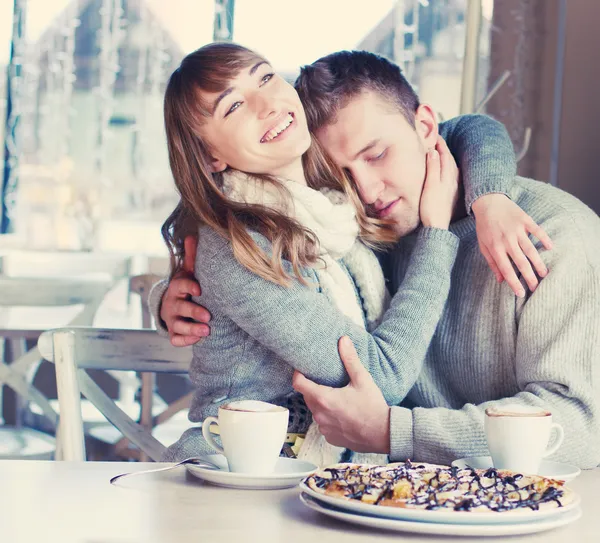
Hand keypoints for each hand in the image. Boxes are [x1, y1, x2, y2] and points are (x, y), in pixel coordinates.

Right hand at [160, 235, 211, 345]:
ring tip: (207, 331)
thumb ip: (192, 258)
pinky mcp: (174, 333)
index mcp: (177, 288)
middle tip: (208, 316)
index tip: (199, 289)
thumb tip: (192, 236)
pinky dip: (185, 341)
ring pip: (178, 326)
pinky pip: (176, 340)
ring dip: (191, 329)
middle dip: (193, 312)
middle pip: (180, 308)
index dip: (188, 287)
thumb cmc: (186, 287)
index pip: (179, 285)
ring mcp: (172, 319)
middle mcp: (172, 304)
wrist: (172, 305)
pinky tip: (197, 339)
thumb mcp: (188, 273)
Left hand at [292, 336, 389, 453]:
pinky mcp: (330, 438)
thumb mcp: (362, 379)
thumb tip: (343, 340)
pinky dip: (329, 418)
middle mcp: (320, 415)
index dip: (298, 374)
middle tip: (326, 381)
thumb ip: (350, 359)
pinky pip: (324, 424)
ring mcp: (324, 428)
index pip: (298, 384)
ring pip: (316, 411)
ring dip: (322, 404)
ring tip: (338, 398)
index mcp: (324, 399)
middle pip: (307, 397)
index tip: (303, 369)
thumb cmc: (373, 406)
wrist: (384, 434)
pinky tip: (343, 414)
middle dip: (313, 388)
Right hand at [419, 137, 459, 228]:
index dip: (439, 143)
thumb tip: (434, 151)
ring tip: (439, 151)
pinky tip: (444, 170)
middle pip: (449, 158)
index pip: (444, 154)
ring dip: (445, 157)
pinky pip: (450, 174)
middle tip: (436, 139)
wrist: (438, 226)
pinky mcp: (452, 193)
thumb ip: (433, 168)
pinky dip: (446, 167)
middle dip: (443, 148)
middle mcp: (453, 179)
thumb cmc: (432, 207)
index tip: (434, 134)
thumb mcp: (430, 185)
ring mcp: (454, 186)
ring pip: (451, 166)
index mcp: (448, 175)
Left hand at [472, 194, 552, 296]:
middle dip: (529, 277)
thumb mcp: (483, 245)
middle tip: (536, 288)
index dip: (514, 282)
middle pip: (520, 262)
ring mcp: (517, 230)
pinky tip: (551, 247)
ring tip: (544, 274)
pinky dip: (544, 238)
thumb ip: (492, 262)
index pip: (506, 269)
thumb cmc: (485, 227)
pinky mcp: (525, 220)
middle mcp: (506, 240)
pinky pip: (537, 230)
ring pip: (530, 249)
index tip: (521, 294)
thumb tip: (501, 280)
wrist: (488, 202)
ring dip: (538, 263)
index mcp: (495, 248)